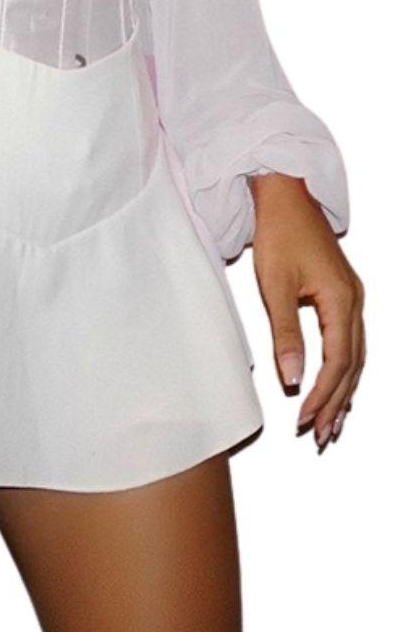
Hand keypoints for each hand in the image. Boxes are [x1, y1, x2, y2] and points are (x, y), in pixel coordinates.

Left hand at [250, 172, 365, 450]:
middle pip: (353, 364)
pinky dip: (344, 369)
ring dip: (344, 391)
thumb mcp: (274, 286)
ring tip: (331, 424)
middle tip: (321, 435)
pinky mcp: (343, 295)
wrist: (287, 196)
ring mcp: (352, 298)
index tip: (304, 420)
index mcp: (341, 299)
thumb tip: (291, 379)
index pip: (338, 361)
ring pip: (356, 356)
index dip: (322, 394)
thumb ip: (284, 335)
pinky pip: (350, 341)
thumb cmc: (279, 233)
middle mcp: (354, 301)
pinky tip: (336, 388)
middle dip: (337, 403)